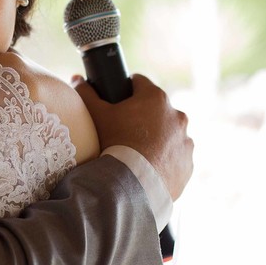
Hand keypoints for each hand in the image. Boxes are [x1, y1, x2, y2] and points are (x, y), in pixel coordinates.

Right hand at [73, 74, 193, 199]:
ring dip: (158, 139)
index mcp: (156, 98)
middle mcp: (177, 116)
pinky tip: (149, 168)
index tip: (116, 102)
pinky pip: (176, 157)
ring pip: (169, 134)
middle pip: (156, 109)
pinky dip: (165, 160)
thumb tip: (77, 79)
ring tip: (137, 153)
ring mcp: (185, 141)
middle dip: (143, 117)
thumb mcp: (97, 116)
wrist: (132, 185)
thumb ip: (86, 94)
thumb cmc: (114, 144)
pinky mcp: (188, 164)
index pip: (139, 82)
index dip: (125, 90)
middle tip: (123, 132)